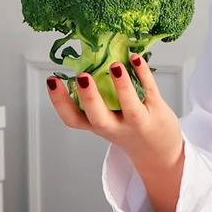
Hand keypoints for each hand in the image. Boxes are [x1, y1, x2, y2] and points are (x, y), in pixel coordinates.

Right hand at [44, 54, 182, 175]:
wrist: (159, 153)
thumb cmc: (128, 130)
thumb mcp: (108, 119)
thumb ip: (97, 98)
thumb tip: (86, 58)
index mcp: (98, 126)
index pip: (73, 119)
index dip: (60, 102)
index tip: (52, 81)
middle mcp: (115, 127)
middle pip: (99, 118)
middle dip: (89, 98)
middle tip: (81, 77)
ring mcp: (138, 121)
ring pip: (130, 107)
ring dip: (122, 86)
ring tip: (114, 65)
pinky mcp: (157, 111)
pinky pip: (150, 91)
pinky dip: (144, 73)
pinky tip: (136, 58)